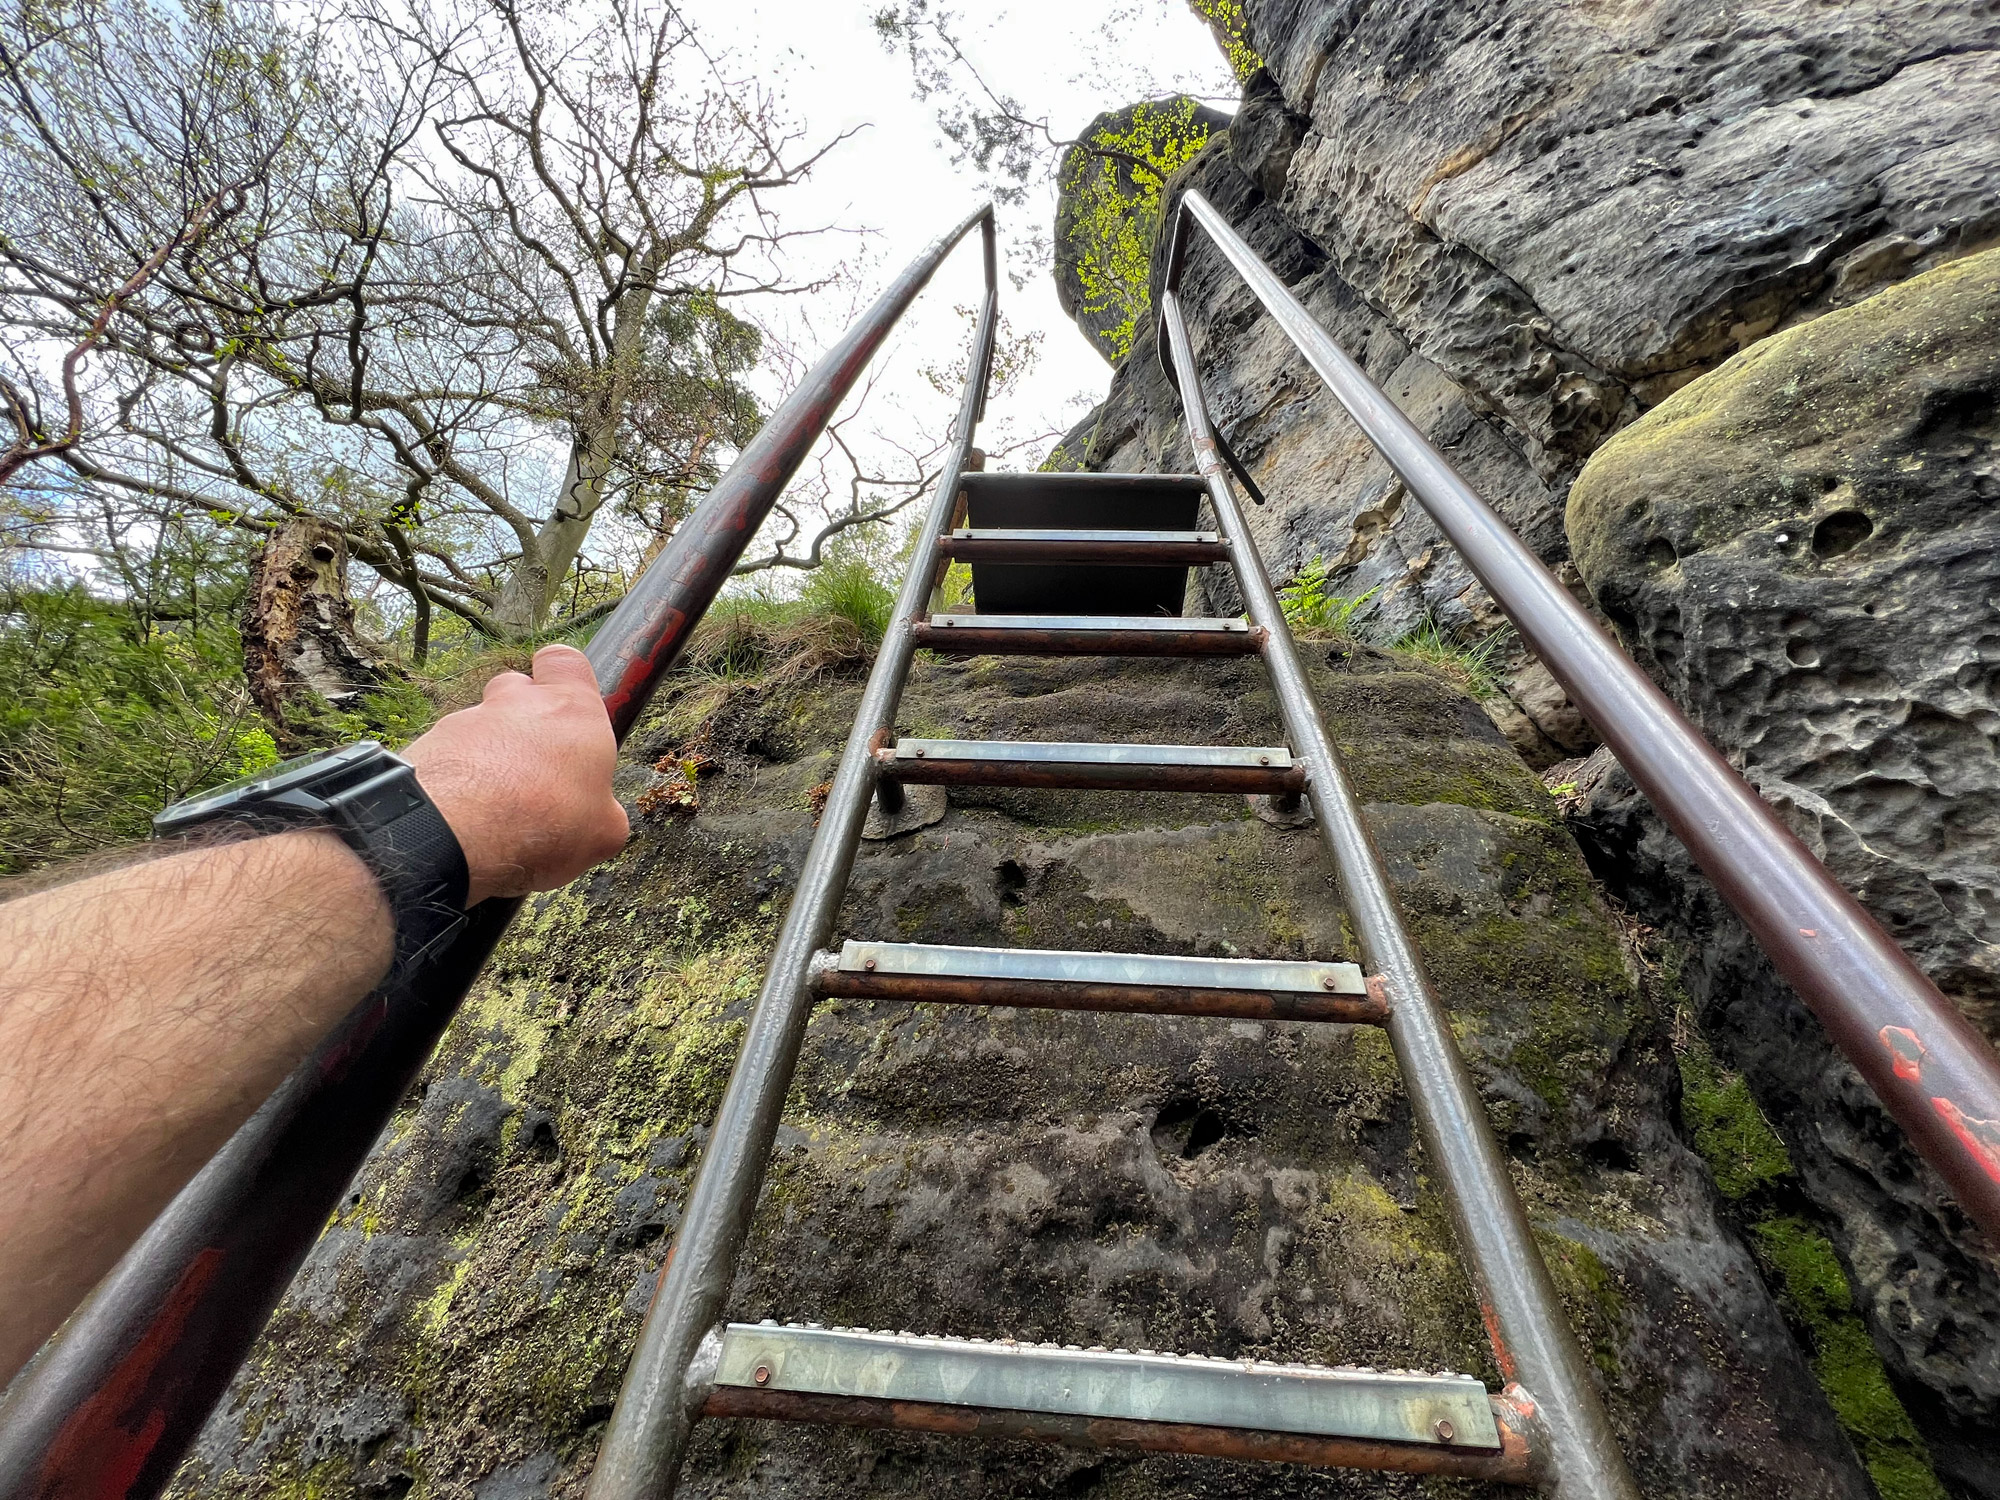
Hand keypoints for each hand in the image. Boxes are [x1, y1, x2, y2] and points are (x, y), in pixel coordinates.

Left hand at [403, 645, 628, 904]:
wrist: (459, 829)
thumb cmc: (546, 819)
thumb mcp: (603, 830)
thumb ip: (602, 810)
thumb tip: (599, 815)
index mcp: (571, 709)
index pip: (566, 661)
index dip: (565, 678)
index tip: (569, 706)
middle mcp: (517, 703)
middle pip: (516, 689)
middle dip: (521, 719)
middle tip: (530, 765)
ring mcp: (466, 720)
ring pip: (478, 725)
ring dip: (486, 755)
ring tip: (491, 805)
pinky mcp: (426, 745)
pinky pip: (445, 756)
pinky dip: (453, 780)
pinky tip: (460, 818)